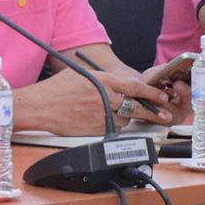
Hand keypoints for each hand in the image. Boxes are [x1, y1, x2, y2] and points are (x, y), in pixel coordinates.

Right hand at [17, 68, 172, 134]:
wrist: (40, 106)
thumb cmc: (57, 89)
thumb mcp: (82, 75)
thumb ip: (104, 79)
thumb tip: (122, 84)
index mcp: (102, 81)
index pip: (135, 86)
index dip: (152, 92)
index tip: (163, 96)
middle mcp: (103, 97)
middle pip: (136, 106)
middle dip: (153, 111)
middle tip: (164, 114)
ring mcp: (99, 115)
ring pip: (126, 119)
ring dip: (129, 118)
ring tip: (122, 114)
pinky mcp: (95, 129)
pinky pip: (113, 129)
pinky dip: (114, 126)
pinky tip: (106, 121)